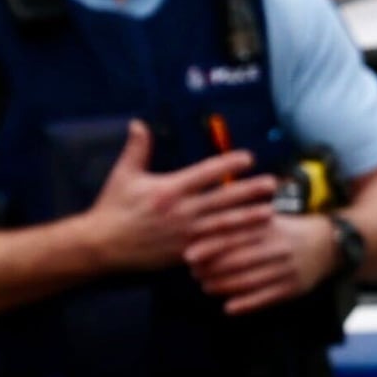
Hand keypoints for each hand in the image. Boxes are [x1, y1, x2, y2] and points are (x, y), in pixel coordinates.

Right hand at [72, 123, 272, 278]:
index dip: (229, 164)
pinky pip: (216, 248)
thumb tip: (139, 123)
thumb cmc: (113, 208)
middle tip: (273, 184)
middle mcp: (181, 211)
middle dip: (249, 191)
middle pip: (223, 199)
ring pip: (224, 225)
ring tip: (271, 212)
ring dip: (249, 218)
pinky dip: (235, 245)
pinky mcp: (186, 253)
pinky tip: (252, 241)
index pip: (206, 173)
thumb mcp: (123, 175)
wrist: (103, 246)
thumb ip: (136, 149)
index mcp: (169, 189)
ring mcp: (186, 234)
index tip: (249, 157)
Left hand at [188, 201, 343, 317]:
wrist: (331, 244)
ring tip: (206, 287)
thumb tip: (201, 222)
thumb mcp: (269, 217)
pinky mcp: (295, 287)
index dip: (209, 247)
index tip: (188, 255)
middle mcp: (279, 247)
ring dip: (223, 287)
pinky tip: (228, 308)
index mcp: (270, 226)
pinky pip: (266, 299)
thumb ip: (240, 218)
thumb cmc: (289, 230)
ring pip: (249, 281)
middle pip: (238, 260)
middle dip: (212, 269)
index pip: (234, 236)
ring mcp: (288, 269)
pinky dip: (246, 305)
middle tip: (193, 273)